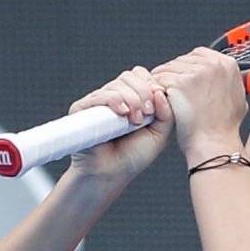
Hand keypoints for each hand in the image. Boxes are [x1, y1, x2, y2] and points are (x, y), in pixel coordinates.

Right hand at [67, 66, 174, 183]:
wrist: (111, 174)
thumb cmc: (134, 156)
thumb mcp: (160, 134)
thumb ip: (167, 114)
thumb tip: (160, 90)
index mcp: (131, 98)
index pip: (141, 75)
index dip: (151, 86)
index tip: (156, 108)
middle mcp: (114, 97)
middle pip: (131, 76)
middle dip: (144, 93)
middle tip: (147, 114)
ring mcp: (98, 102)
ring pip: (117, 84)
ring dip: (132, 100)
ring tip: (135, 121)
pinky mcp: (82, 108)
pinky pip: (99, 95)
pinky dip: (114, 100)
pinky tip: (123, 113)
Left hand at [150, 48, 246, 163]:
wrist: (214, 144)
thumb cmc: (222, 129)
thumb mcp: (236, 99)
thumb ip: (227, 82)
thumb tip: (220, 76)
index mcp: (227, 65)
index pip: (198, 55)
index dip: (188, 70)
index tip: (186, 82)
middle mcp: (213, 64)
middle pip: (181, 60)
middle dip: (175, 76)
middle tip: (178, 96)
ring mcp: (196, 71)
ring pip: (167, 69)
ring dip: (165, 85)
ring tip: (173, 103)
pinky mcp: (179, 82)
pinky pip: (158, 80)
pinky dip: (158, 93)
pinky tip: (166, 105)